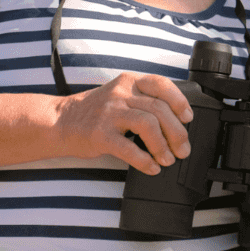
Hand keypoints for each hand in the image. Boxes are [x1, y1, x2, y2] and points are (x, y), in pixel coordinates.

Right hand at [57, 73, 192, 174]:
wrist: (61, 120)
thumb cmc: (95, 111)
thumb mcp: (120, 94)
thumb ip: (143, 100)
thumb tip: (177, 121)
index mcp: (129, 82)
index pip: (161, 84)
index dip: (180, 101)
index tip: (188, 118)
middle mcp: (120, 94)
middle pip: (159, 109)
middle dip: (177, 132)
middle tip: (183, 150)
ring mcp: (109, 113)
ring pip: (148, 125)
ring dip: (163, 146)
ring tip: (168, 159)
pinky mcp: (100, 134)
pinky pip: (128, 148)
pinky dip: (144, 161)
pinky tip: (151, 167)